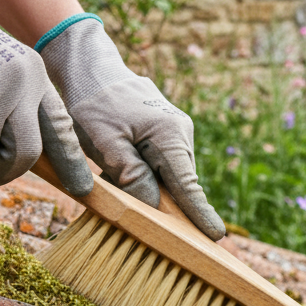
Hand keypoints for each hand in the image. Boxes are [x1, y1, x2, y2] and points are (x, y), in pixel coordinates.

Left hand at [36, 15, 225, 239]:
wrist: (90, 69)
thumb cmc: (93, 103)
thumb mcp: (104, 141)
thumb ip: (130, 175)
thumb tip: (153, 206)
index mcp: (170, 134)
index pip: (188, 185)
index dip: (199, 214)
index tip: (215, 237)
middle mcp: (181, 132)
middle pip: (179, 183)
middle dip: (162, 201)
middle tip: (132, 204)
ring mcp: (177, 132)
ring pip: (169, 174)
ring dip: (147, 183)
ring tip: (112, 170)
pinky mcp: (167, 133)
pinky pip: (161, 164)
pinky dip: (143, 171)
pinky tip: (118, 161)